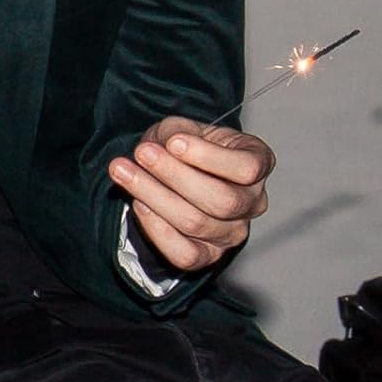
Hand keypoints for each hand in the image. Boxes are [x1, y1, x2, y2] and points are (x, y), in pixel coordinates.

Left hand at [108, 116, 274, 272]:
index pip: (247, 168)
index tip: (174, 142)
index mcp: (257, 164)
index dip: (209, 157)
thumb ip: (176, 134)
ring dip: (153, 195)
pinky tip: (139, 203)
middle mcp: (252, 202)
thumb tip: (166, 147)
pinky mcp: (209, 255)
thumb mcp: (183, 127)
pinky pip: (185, 253)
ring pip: (196, 223)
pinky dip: (156, 228)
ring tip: (123, 171)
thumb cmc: (186, 144)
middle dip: (174, 175)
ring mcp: (233, 232)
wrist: (174, 168)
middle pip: (222, 200)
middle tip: (142, 153)